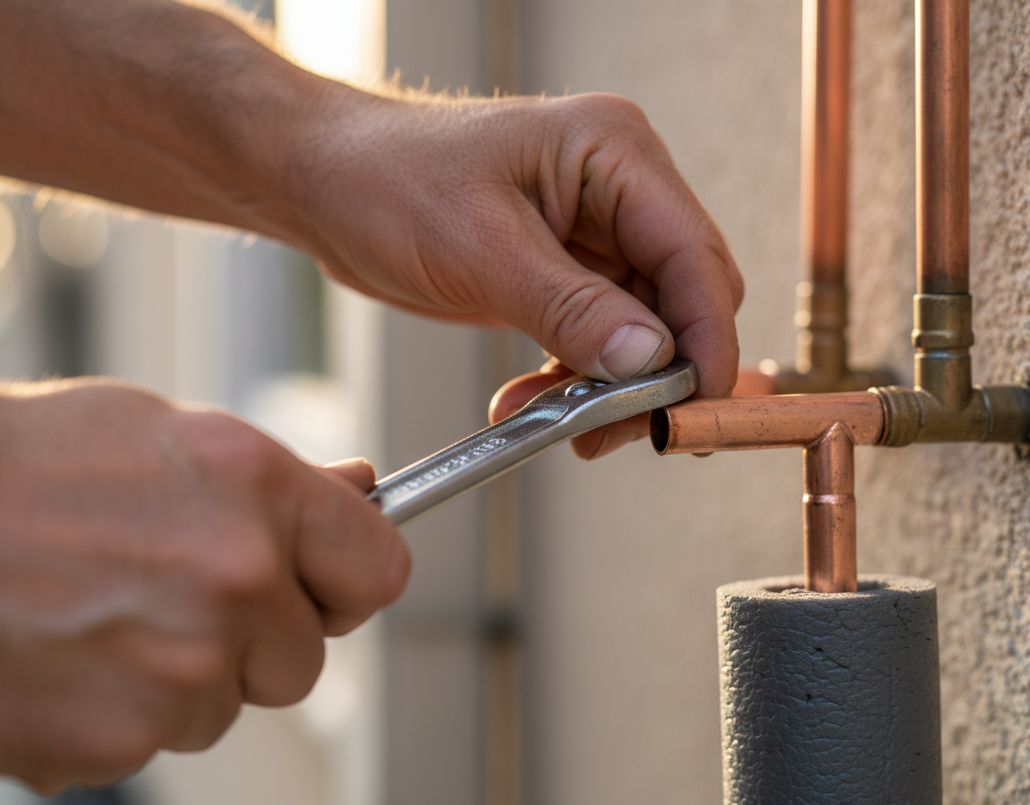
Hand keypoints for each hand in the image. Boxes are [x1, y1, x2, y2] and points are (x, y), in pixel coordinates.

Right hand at [0, 376, 408, 790]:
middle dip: (254, 642)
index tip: (323, 590)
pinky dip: (116, 717)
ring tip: (96, 616)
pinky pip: (153, 743)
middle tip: (171, 598)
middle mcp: (237, 580)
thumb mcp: (168, 435)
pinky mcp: (120, 740)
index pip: (379, 569)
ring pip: (224, 707)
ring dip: (179, 679)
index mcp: (260, 493)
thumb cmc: (18, 466)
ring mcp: (182, 667)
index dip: (348, 584)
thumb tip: (359, 495)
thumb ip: (277, 484)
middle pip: (305, 660)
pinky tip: (63, 659)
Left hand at [295, 91, 742, 456]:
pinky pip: (599, 338)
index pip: (694, 254)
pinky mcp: (565, 269)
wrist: (325, 184)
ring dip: (608, 385)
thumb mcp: (479, 249)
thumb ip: (571, 308)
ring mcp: (594, 230)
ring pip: (643, 329)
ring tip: (559, 422)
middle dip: (655, 371)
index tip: (692, 404)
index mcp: (613, 152)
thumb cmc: (387, 179)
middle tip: (613, 428)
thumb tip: (649, 359)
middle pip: (681, 297)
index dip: (705, 338)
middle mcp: (617, 187)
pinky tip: (530, 400)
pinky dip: (575, 378)